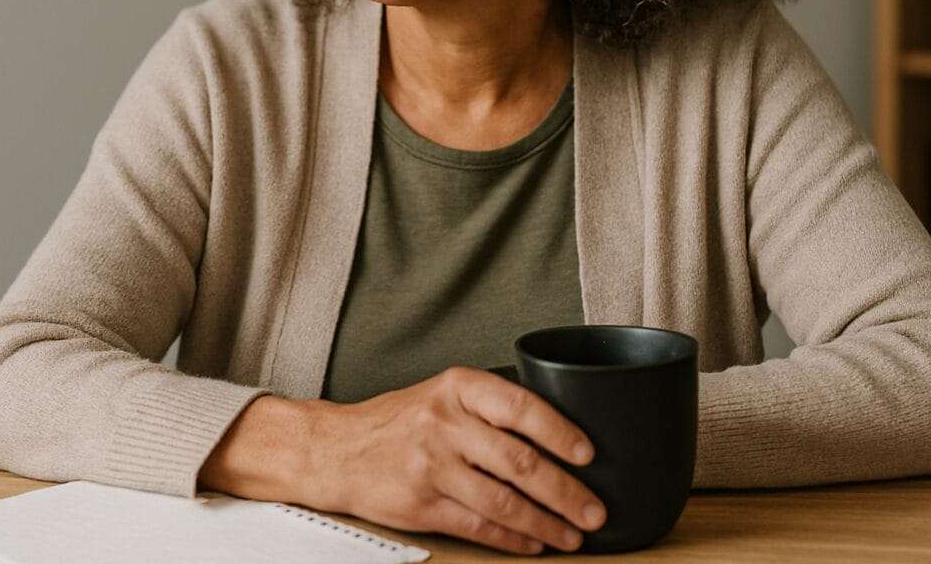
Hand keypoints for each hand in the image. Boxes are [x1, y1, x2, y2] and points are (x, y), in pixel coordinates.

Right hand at [314, 366, 607, 554]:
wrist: (335, 449)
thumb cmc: (398, 421)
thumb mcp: (442, 395)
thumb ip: (488, 407)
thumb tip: (556, 435)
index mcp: (458, 388)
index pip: (520, 406)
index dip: (560, 432)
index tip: (589, 454)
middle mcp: (445, 424)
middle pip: (519, 462)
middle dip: (565, 492)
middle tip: (594, 510)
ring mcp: (431, 466)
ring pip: (503, 501)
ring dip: (545, 523)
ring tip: (572, 534)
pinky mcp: (422, 504)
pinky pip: (479, 526)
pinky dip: (512, 539)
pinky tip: (533, 542)